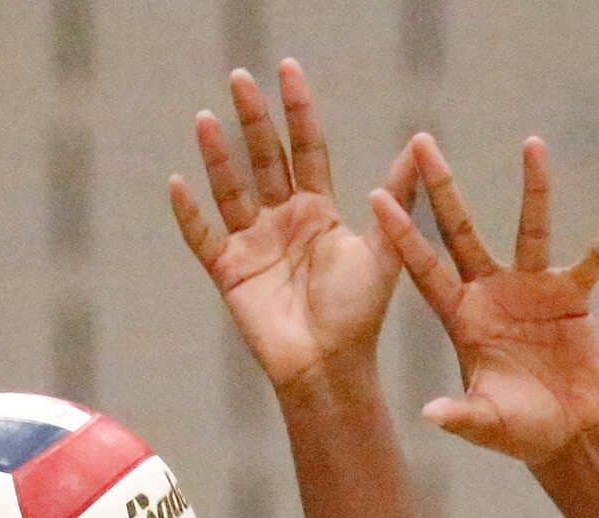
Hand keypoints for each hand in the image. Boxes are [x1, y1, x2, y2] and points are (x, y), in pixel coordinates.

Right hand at [169, 60, 414, 402]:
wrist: (329, 367)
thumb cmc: (359, 315)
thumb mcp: (384, 250)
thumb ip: (398, 198)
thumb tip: (419, 145)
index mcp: (318, 210)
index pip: (305, 148)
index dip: (297, 110)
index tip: (288, 69)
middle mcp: (283, 220)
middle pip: (264, 159)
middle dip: (252, 119)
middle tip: (239, 77)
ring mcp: (253, 244)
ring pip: (231, 189)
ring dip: (217, 156)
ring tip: (206, 118)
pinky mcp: (229, 273)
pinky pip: (202, 238)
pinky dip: (190, 214)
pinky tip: (179, 183)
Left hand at [371, 135, 598, 467]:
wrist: (563, 435)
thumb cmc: (516, 432)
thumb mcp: (485, 424)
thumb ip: (460, 416)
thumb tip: (429, 415)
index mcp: (461, 319)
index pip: (424, 270)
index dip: (402, 235)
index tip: (377, 196)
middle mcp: (491, 293)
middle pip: (460, 230)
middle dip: (442, 187)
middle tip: (421, 140)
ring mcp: (532, 290)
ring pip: (531, 229)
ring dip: (534, 189)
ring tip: (532, 143)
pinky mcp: (573, 297)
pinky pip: (598, 258)